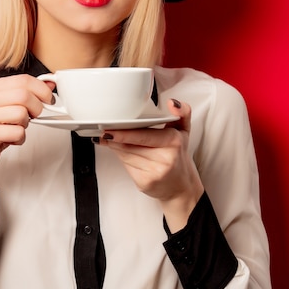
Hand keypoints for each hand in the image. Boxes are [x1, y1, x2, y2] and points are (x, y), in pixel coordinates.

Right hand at [0, 74, 54, 190]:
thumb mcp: (9, 106)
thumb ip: (28, 93)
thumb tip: (50, 84)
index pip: (24, 80)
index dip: (42, 89)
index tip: (49, 99)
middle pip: (24, 95)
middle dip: (37, 108)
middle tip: (33, 117)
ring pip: (22, 114)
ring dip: (25, 125)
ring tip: (16, 128)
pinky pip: (17, 132)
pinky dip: (20, 138)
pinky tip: (11, 139)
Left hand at [97, 99, 203, 231]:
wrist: (180, 185)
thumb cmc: (178, 154)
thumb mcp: (184, 130)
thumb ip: (181, 112)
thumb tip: (171, 103)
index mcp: (173, 141)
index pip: (143, 135)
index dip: (123, 133)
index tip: (109, 129)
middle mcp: (165, 158)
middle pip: (129, 146)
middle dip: (114, 138)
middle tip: (103, 132)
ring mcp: (154, 173)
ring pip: (125, 155)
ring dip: (114, 146)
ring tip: (110, 139)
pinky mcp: (144, 183)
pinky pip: (126, 166)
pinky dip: (121, 157)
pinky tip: (121, 152)